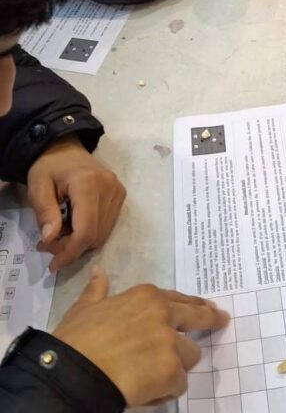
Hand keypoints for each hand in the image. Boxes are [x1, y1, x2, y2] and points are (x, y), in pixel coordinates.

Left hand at [27, 136, 125, 272]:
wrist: (65, 147)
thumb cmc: (49, 166)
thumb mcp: (38, 187)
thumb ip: (45, 212)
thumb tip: (50, 240)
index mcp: (88, 183)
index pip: (85, 230)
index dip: (70, 252)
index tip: (52, 265)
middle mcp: (110, 187)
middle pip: (95, 235)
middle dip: (71, 249)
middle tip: (48, 246)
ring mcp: (118, 191)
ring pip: (103, 234)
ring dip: (80, 243)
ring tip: (59, 235)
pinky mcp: (121, 195)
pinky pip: (107, 225)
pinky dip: (90, 233)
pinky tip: (73, 226)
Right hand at [53, 266, 229, 405]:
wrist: (74, 374)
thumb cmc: (77, 340)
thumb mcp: (85, 308)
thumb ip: (97, 291)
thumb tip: (99, 272)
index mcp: (145, 296)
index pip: (178, 299)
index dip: (190, 304)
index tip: (203, 307)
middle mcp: (164, 314)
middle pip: (199, 317)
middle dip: (212, 319)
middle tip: (222, 320)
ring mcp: (170, 343)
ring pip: (190, 357)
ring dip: (175, 368)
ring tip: (151, 378)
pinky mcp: (172, 372)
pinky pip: (178, 385)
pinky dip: (164, 393)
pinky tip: (145, 395)